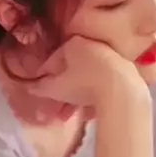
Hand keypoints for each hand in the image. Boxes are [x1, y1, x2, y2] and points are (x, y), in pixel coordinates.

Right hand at [27, 35, 147, 106]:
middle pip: (72, 70)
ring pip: (87, 78)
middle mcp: (93, 45)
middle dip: (62, 91)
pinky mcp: (124, 71)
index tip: (39, 89)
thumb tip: (31, 87)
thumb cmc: (83, 84)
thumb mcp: (56, 89)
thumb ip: (41, 88)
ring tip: (71, 114)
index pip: (53, 60)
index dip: (44, 77)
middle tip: (56, 107)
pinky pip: (103, 83)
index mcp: (74, 43)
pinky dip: (94, 95)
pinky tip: (89, 111)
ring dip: (77, 96)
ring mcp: (110, 57)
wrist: (121, 89)